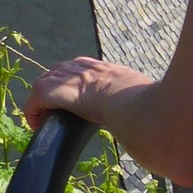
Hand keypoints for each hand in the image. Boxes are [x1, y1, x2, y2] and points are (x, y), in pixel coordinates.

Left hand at [22, 56, 148, 131]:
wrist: (129, 101)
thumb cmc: (142, 101)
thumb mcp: (141, 94)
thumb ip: (140, 98)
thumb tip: (160, 113)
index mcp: (101, 67)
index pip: (79, 69)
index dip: (73, 84)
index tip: (75, 99)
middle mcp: (79, 67)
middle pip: (55, 75)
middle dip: (51, 92)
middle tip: (53, 111)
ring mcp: (65, 78)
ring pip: (43, 87)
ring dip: (40, 104)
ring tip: (42, 120)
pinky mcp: (52, 92)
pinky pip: (34, 102)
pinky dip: (32, 113)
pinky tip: (36, 126)